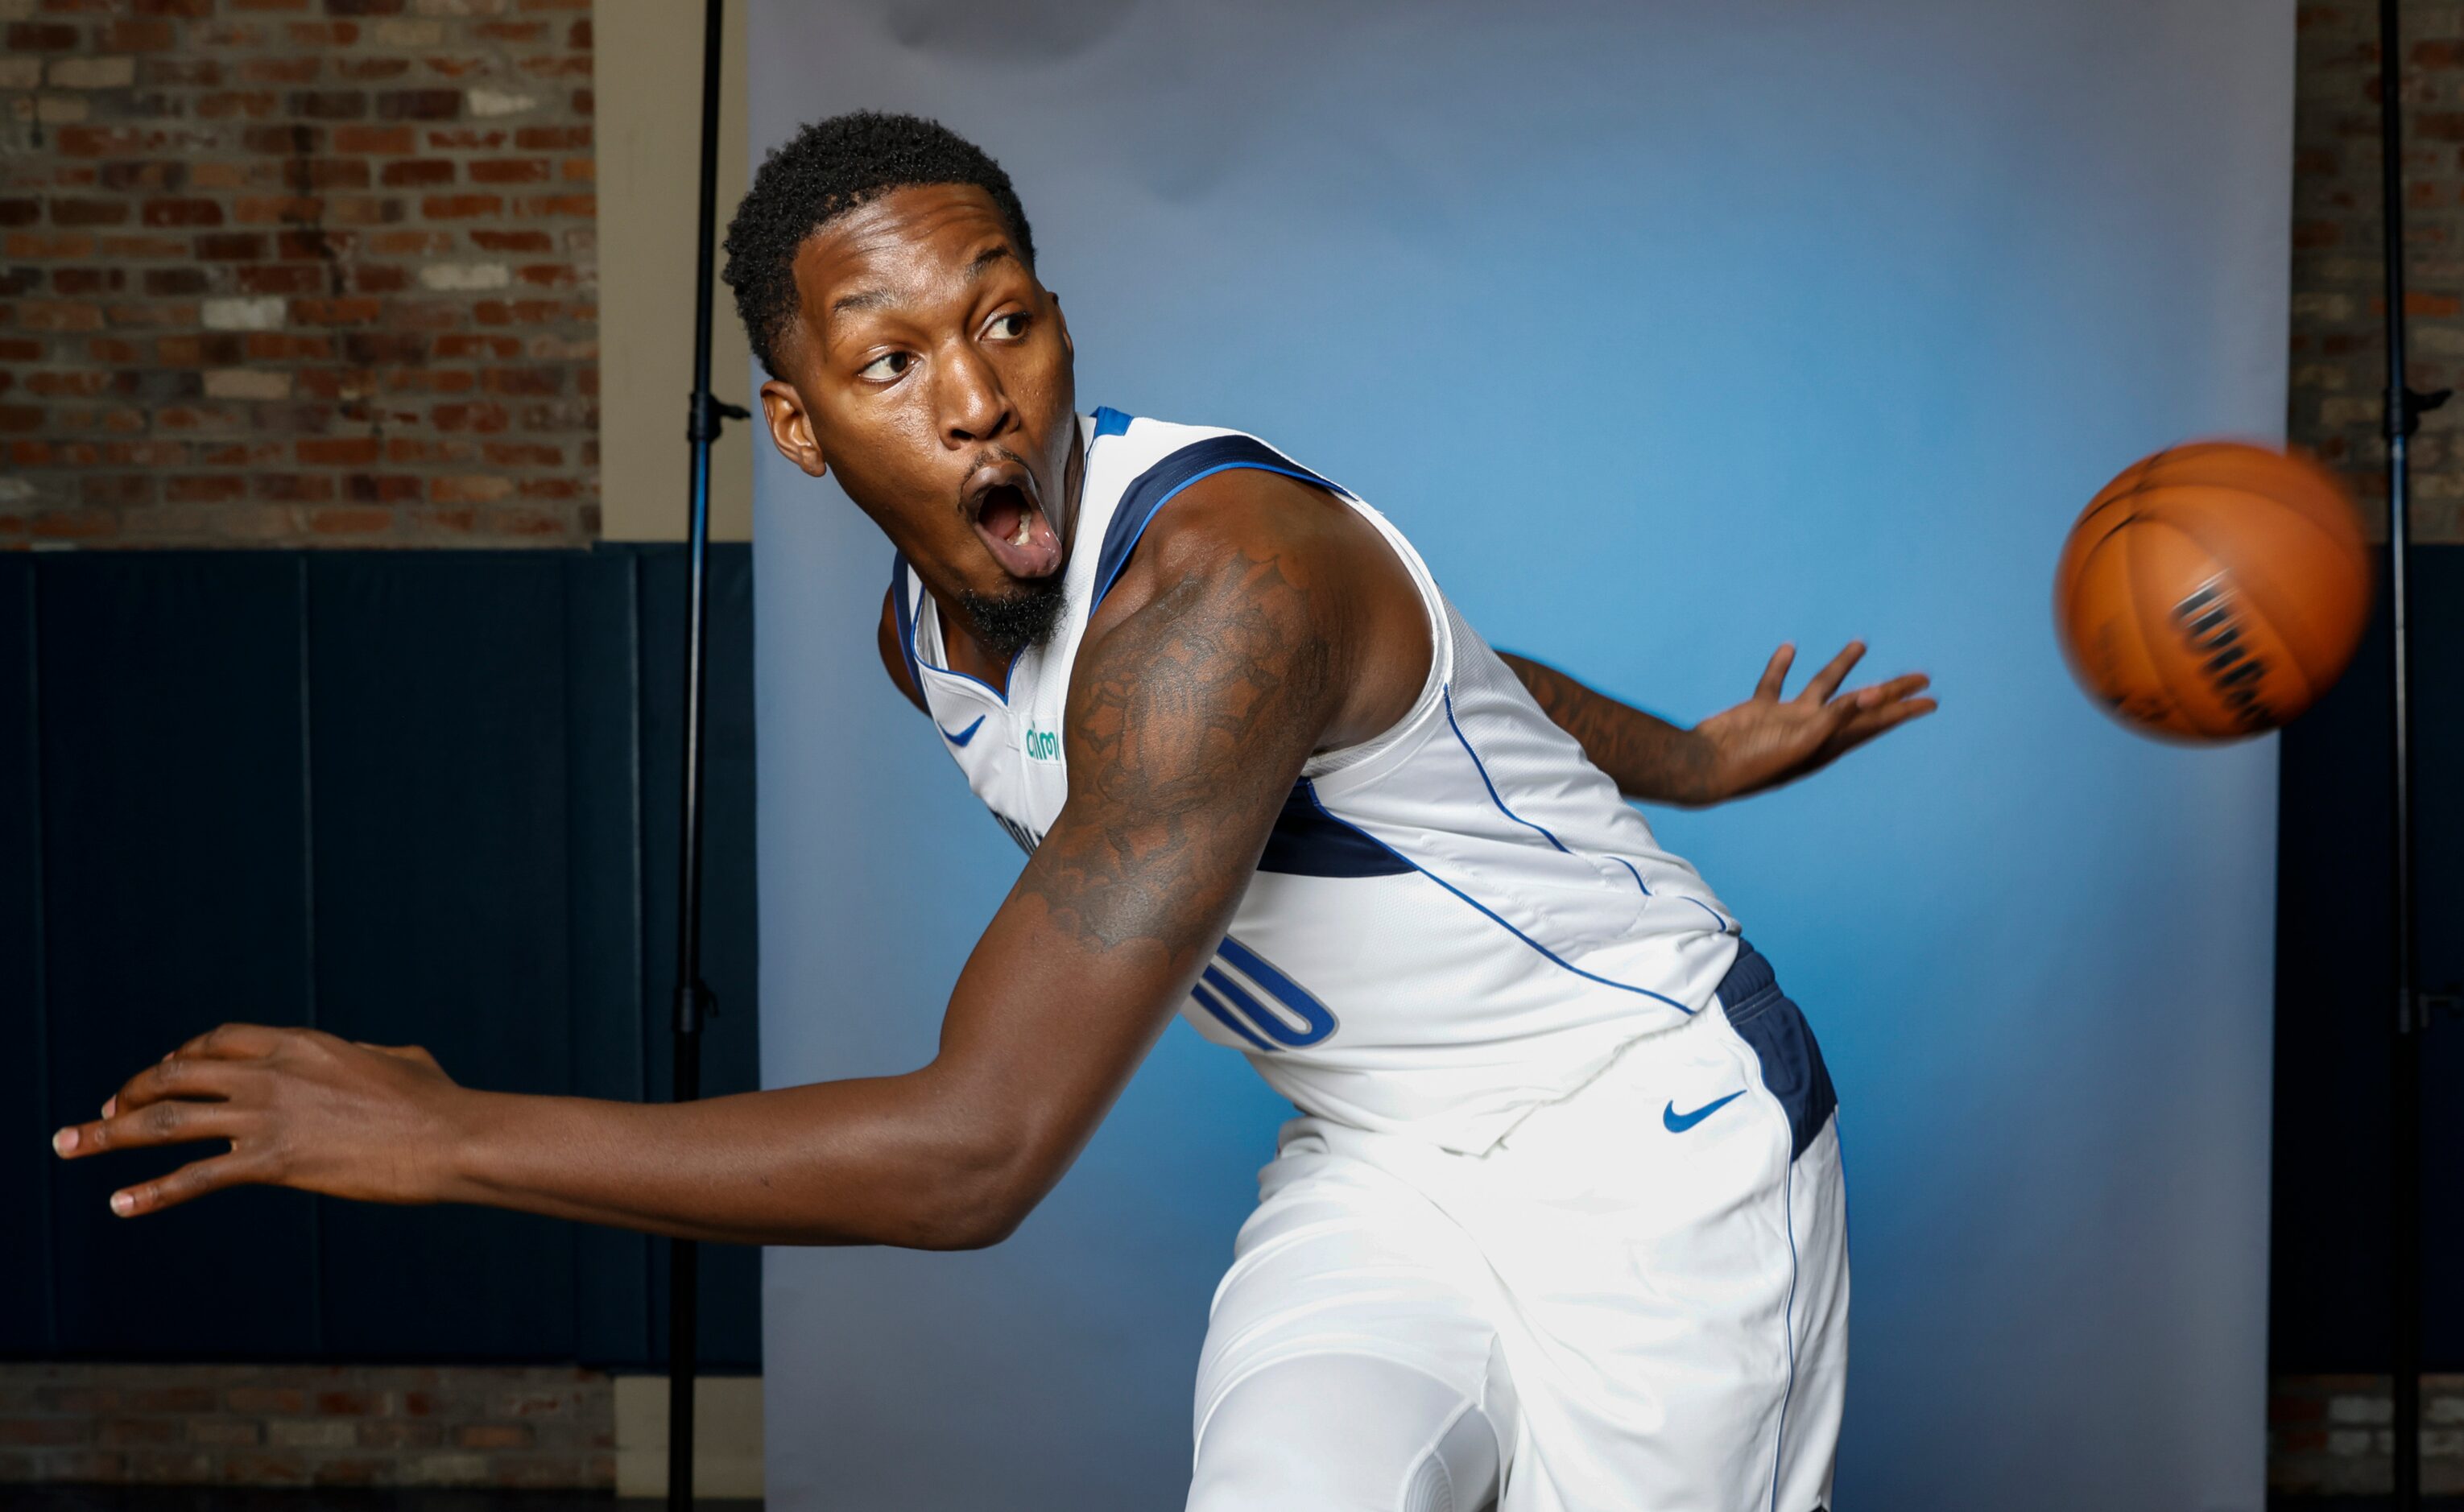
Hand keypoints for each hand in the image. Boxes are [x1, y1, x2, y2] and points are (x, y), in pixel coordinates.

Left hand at [49, 1025, 469, 1218]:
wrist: (451, 1136)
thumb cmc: (437, 1101)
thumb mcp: (398, 1060)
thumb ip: (369, 1054)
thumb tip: (375, 1058)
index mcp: (298, 1043)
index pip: (215, 1041)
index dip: (176, 1057)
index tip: (158, 1077)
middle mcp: (272, 1072)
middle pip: (176, 1073)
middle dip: (129, 1092)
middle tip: (101, 1115)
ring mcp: (269, 1115)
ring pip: (169, 1120)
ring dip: (110, 1133)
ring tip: (69, 1145)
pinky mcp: (274, 1162)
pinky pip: (197, 1177)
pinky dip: (152, 1192)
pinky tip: (121, 1204)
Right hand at [1692, 641, 1935, 801]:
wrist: (1704, 768)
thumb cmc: (1751, 762)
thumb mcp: (1801, 740)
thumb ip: (1836, 717)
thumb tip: (1874, 695)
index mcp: (1828, 742)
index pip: (1875, 721)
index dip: (1903, 710)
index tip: (1930, 700)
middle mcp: (1813, 730)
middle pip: (1861, 706)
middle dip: (1891, 691)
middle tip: (1922, 677)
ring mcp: (1787, 719)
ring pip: (1822, 687)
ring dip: (1842, 667)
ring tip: (1861, 643)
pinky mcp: (1760, 710)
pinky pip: (1775, 683)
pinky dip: (1782, 665)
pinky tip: (1789, 648)